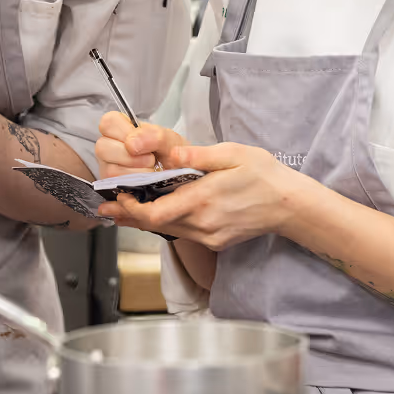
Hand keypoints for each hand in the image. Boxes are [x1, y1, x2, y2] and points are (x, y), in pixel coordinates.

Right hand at [94, 111, 187, 176]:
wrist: (179, 174)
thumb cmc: (172, 153)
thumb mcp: (169, 140)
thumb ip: (154, 136)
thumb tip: (131, 144)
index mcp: (121, 128)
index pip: (107, 122)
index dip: (123, 132)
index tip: (138, 140)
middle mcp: (110, 146)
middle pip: (102, 147)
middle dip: (130, 155)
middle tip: (150, 158)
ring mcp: (108, 167)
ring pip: (110, 169)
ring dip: (136, 171)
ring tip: (150, 169)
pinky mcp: (113, 185)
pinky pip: (117, 185)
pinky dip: (136, 183)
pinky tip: (146, 180)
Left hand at [98, 142, 304, 250]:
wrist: (288, 205)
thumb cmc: (263, 174)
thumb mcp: (233, 153)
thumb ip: (200, 155)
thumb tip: (172, 153)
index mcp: (203, 199)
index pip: (155, 213)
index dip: (130, 208)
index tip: (115, 196)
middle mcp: (203, 223)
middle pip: (154, 225)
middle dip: (128, 215)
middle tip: (105, 207)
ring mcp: (209, 236)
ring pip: (167, 231)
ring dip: (144, 220)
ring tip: (122, 209)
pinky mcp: (215, 241)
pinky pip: (183, 233)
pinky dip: (165, 223)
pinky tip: (156, 213)